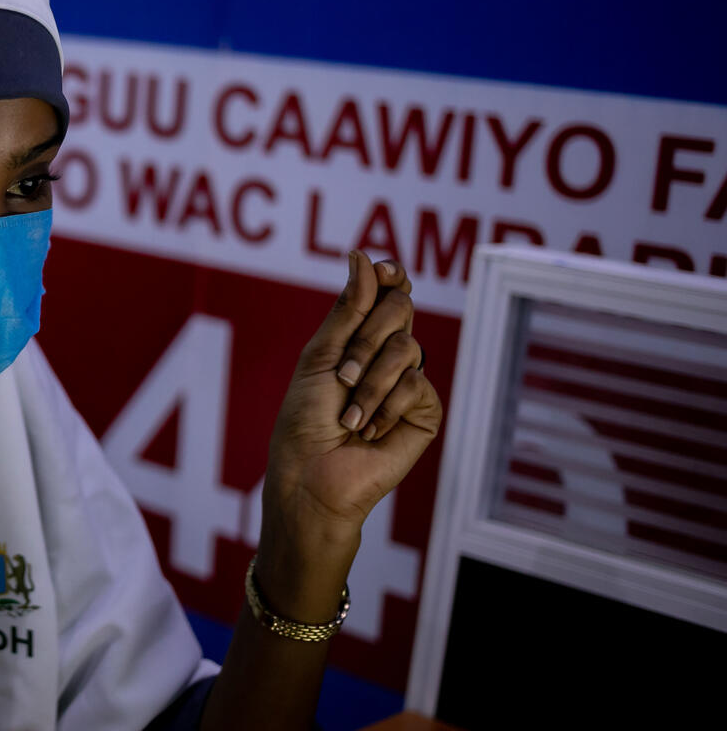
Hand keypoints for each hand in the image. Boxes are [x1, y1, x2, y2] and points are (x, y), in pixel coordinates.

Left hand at [258, 252, 441, 615]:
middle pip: (400, 309)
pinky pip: (417, 383)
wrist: (312, 474)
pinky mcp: (425, 412)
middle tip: (342, 374)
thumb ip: (347, 308)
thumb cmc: (304, 420)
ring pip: (408, 345)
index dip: (390, 277)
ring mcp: (408, 382)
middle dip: (366, 338)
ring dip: (369, 381)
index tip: (387, 270)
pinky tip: (370, 431)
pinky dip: (386, 405)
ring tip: (349, 414)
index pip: (386, 292)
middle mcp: (387, 355)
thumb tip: (363, 256)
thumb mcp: (319, 356)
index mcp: (358, 337)